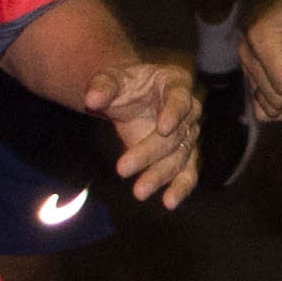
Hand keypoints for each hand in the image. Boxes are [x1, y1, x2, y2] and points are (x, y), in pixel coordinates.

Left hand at [92, 56, 200, 206]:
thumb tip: (91, 98)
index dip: (174, 112)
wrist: (135, 95)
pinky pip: (187, 173)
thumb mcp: (112, 78)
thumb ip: (103, 86)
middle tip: (121, 169)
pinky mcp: (185, 156)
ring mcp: (189, 135)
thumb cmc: (127, 84)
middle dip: (148, 154)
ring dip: (160, 176)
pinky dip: (180, 188)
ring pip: (179, 158)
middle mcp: (189, 111)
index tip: (163, 128)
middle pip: (174, 135)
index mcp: (176, 84)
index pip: (179, 98)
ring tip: (139, 192)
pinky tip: (169, 202)